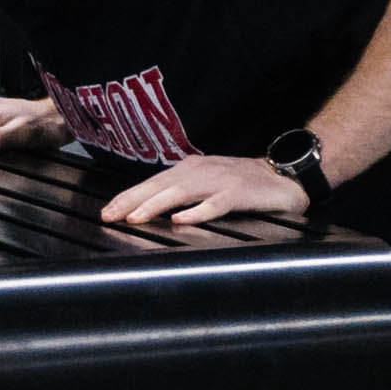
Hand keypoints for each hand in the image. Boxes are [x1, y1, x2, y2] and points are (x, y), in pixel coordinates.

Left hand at [96, 151, 315, 230]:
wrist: (284, 176)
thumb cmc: (245, 182)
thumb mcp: (208, 183)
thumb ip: (183, 192)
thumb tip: (151, 209)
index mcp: (190, 169)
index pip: (152, 183)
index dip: (128, 196)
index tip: (106, 211)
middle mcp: (201, 171)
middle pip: (160, 185)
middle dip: (131, 200)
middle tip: (110, 215)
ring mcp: (220, 181)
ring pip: (181, 192)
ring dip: (155, 204)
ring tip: (135, 217)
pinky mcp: (239, 193)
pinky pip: (214, 204)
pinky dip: (196, 212)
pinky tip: (180, 220)